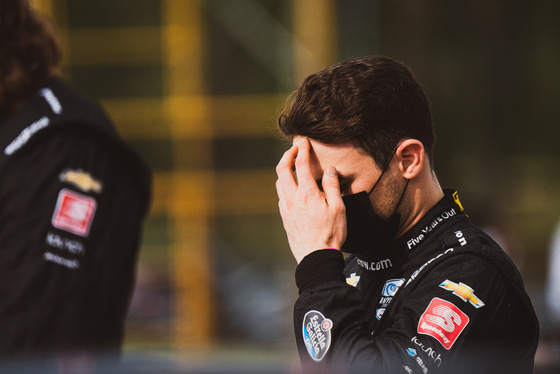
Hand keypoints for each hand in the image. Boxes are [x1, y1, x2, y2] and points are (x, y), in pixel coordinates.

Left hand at [275, 138, 346, 262]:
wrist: (315, 256)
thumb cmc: (330, 234)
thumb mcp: (338, 208)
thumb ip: (332, 186)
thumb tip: (329, 170)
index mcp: (307, 193)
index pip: (300, 164)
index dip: (302, 150)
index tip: (303, 142)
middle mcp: (292, 198)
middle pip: (282, 169)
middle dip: (287, 155)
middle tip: (294, 149)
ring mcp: (285, 208)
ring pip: (279, 182)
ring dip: (284, 171)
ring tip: (292, 167)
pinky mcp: (284, 217)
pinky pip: (281, 195)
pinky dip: (284, 185)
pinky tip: (292, 188)